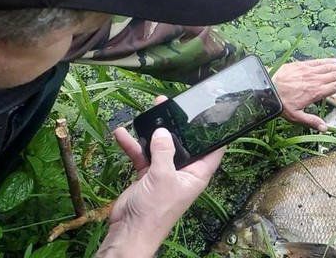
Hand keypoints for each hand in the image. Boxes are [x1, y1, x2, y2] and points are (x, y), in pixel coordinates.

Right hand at [96, 96, 225, 257]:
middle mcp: (183, 172)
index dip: (213, 132)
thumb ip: (164, 151)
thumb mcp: (163, 176)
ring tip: (148, 111)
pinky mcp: (147, 175)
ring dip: (151, 132)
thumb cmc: (154, 210)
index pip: (212, 150)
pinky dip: (133, 145)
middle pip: (183, 144)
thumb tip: (163, 131)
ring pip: (160, 147)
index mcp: (196, 174)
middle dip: (176, 126)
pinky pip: (142, 155)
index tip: (212, 113)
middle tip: (170, 105)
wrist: (129, 231)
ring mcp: (164, 172)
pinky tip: (121, 134)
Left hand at [272, 58, 335, 130]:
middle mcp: (314, 80)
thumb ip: (311, 121)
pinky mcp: (301, 65)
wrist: (267, 87)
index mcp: (315, 93)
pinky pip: (317, 62)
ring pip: (328, 67)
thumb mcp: (295, 116)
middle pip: (334, 75)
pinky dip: (327, 60)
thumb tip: (325, 128)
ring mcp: (308, 71)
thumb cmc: (281, 103)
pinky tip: (334, 59)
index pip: (335, 86)